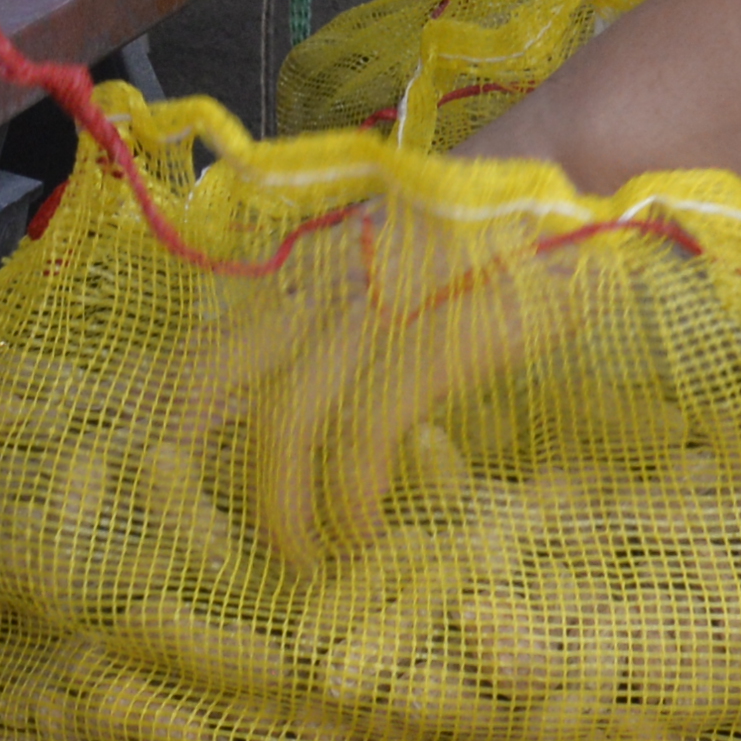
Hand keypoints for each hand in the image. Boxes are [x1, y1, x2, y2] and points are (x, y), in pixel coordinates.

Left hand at [178, 132, 627, 568]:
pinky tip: (361, 530)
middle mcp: (322, 280)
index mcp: (314, 262)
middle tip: (216, 528)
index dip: (186, 398)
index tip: (176, 455)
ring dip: (281, 508)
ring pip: (283, 421)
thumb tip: (318, 374)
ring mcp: (369, 309)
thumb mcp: (400, 254)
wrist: (564, 181)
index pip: (220, 329)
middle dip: (203, 454)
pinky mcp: (424, 344)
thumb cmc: (493, 226)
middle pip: (219, 371)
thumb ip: (352, 300)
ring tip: (302, 559)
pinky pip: (362, 437)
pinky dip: (350, 497)